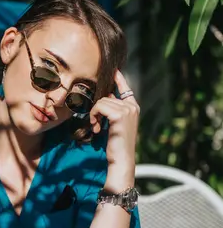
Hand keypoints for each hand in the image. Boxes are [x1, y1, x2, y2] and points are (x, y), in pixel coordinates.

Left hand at [90, 70, 139, 186]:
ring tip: (97, 127)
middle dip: (97, 109)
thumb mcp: (115, 123)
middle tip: (96, 123)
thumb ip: (112, 109)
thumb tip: (104, 96)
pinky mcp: (119, 115)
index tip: (114, 69)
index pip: (125, 87)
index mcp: (133, 107)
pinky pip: (99, 107)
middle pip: (106, 95)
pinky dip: (94, 116)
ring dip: (94, 114)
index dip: (118, 78)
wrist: (121, 159)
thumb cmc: (116, 144)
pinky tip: (97, 128)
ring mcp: (127, 110)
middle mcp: (132, 106)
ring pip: (101, 101)